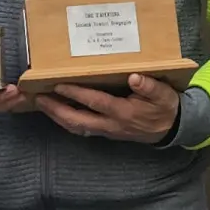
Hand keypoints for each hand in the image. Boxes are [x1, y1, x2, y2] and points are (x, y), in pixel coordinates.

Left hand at [37, 72, 183, 143]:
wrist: (172, 128)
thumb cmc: (165, 107)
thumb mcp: (165, 94)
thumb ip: (150, 86)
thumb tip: (135, 78)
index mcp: (124, 113)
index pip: (95, 102)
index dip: (76, 94)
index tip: (59, 84)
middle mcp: (111, 124)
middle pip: (77, 120)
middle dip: (56, 109)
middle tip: (38, 97)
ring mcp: (107, 130)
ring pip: (76, 126)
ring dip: (57, 116)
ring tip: (41, 103)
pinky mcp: (105, 131)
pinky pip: (81, 128)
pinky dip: (66, 120)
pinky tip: (56, 111)